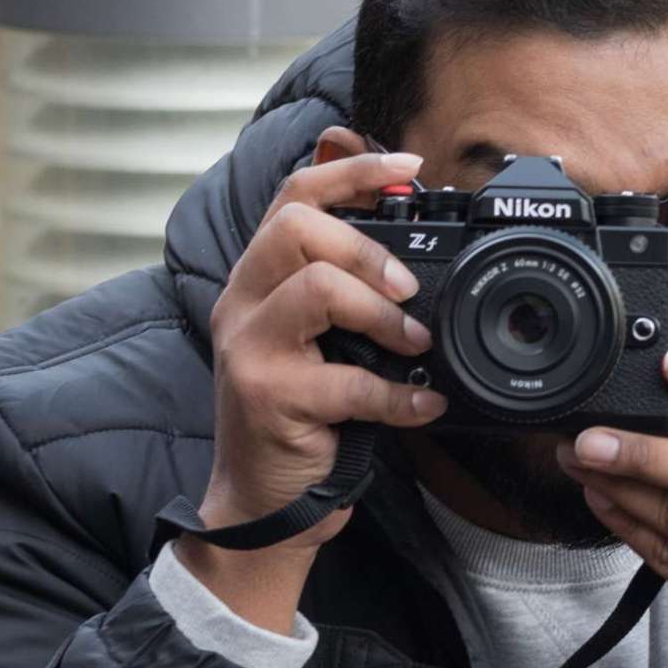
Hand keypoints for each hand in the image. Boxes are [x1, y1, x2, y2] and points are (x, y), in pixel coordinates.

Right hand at [181, 130, 448, 630]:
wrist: (261, 500)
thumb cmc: (298, 416)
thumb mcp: (317, 342)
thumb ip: (347, 296)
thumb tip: (416, 260)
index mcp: (258, 278)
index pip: (294, 194)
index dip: (353, 171)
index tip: (410, 167)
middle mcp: (243, 302)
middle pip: (297, 226)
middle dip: (367, 247)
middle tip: (410, 290)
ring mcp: (249, 349)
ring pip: (316, 287)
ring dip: (382, 312)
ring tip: (417, 344)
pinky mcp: (268, 397)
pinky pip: (346, 381)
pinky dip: (398, 395)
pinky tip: (424, 406)